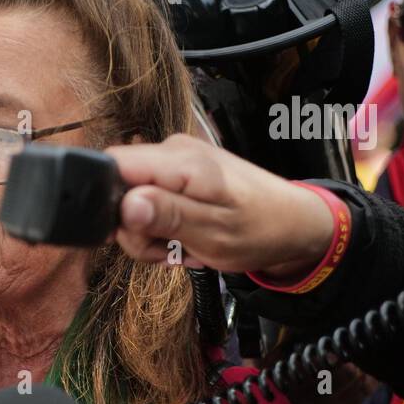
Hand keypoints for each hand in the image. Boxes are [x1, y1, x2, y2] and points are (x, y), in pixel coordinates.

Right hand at [104, 134, 335, 281]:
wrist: (294, 224)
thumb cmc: (262, 229)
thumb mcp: (213, 233)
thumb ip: (167, 216)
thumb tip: (125, 205)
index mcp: (180, 162)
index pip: (112, 165)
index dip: (109, 203)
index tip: (135, 233)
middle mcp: (173, 151)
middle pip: (117, 187)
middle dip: (133, 229)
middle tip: (167, 251)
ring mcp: (176, 162)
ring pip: (131, 200)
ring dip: (148, 234)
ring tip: (181, 248)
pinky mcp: (180, 174)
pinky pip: (149, 201)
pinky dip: (160, 228)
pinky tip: (184, 238)